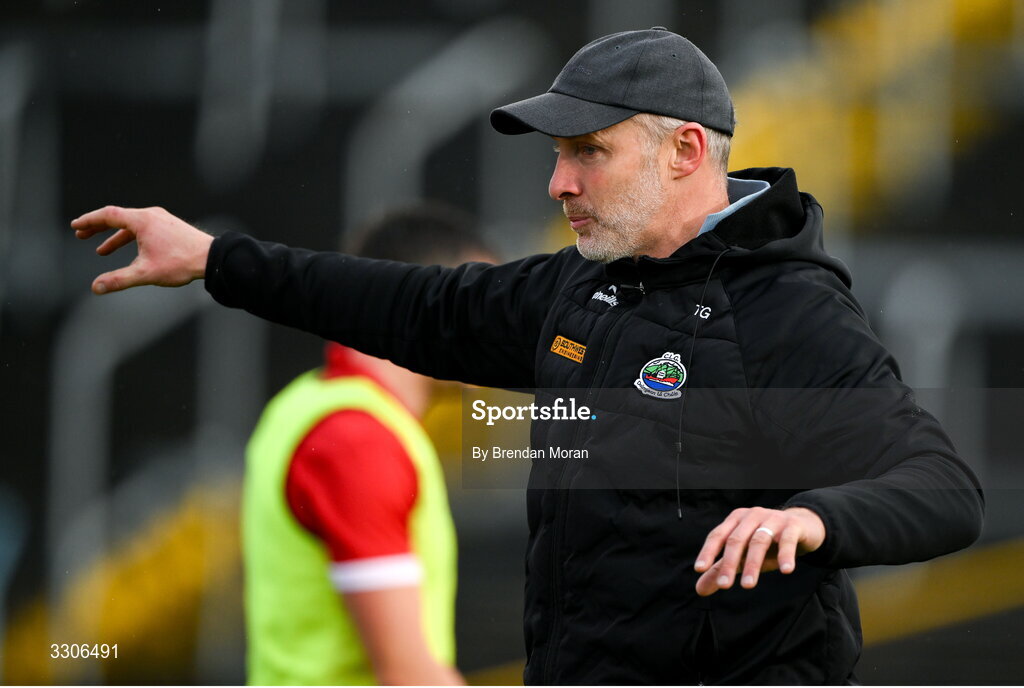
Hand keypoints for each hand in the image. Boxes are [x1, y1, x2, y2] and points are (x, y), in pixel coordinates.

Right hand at [71, 205, 213, 294]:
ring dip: (114, 236)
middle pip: (117, 216)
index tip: (75, 225)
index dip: (89, 220)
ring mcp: (161, 219)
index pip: (108, 214)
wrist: (211, 258)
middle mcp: (151, 215)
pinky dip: (131, 238)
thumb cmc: (181, 263)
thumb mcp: (145, 273)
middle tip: (80, 235)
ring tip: (101, 251)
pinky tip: (129, 252)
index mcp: (142, 220)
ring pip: (131, 224)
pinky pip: (143, 229)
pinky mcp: (169, 226)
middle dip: (97, 227)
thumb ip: (119, 280)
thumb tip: (96, 287)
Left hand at [693, 506, 824, 595]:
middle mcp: (751, 516)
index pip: (718, 535)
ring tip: (748, 585)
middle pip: (736, 540)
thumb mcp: (743, 555)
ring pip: (758, 541)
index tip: (699, 569)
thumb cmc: (768, 542)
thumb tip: (700, 590)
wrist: (802, 527)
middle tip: (724, 585)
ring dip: (753, 564)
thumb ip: (721, 570)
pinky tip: (785, 570)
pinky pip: (787, 541)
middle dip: (729, 563)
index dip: (708, 551)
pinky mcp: (792, 526)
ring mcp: (772, 519)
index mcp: (735, 520)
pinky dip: (785, 555)